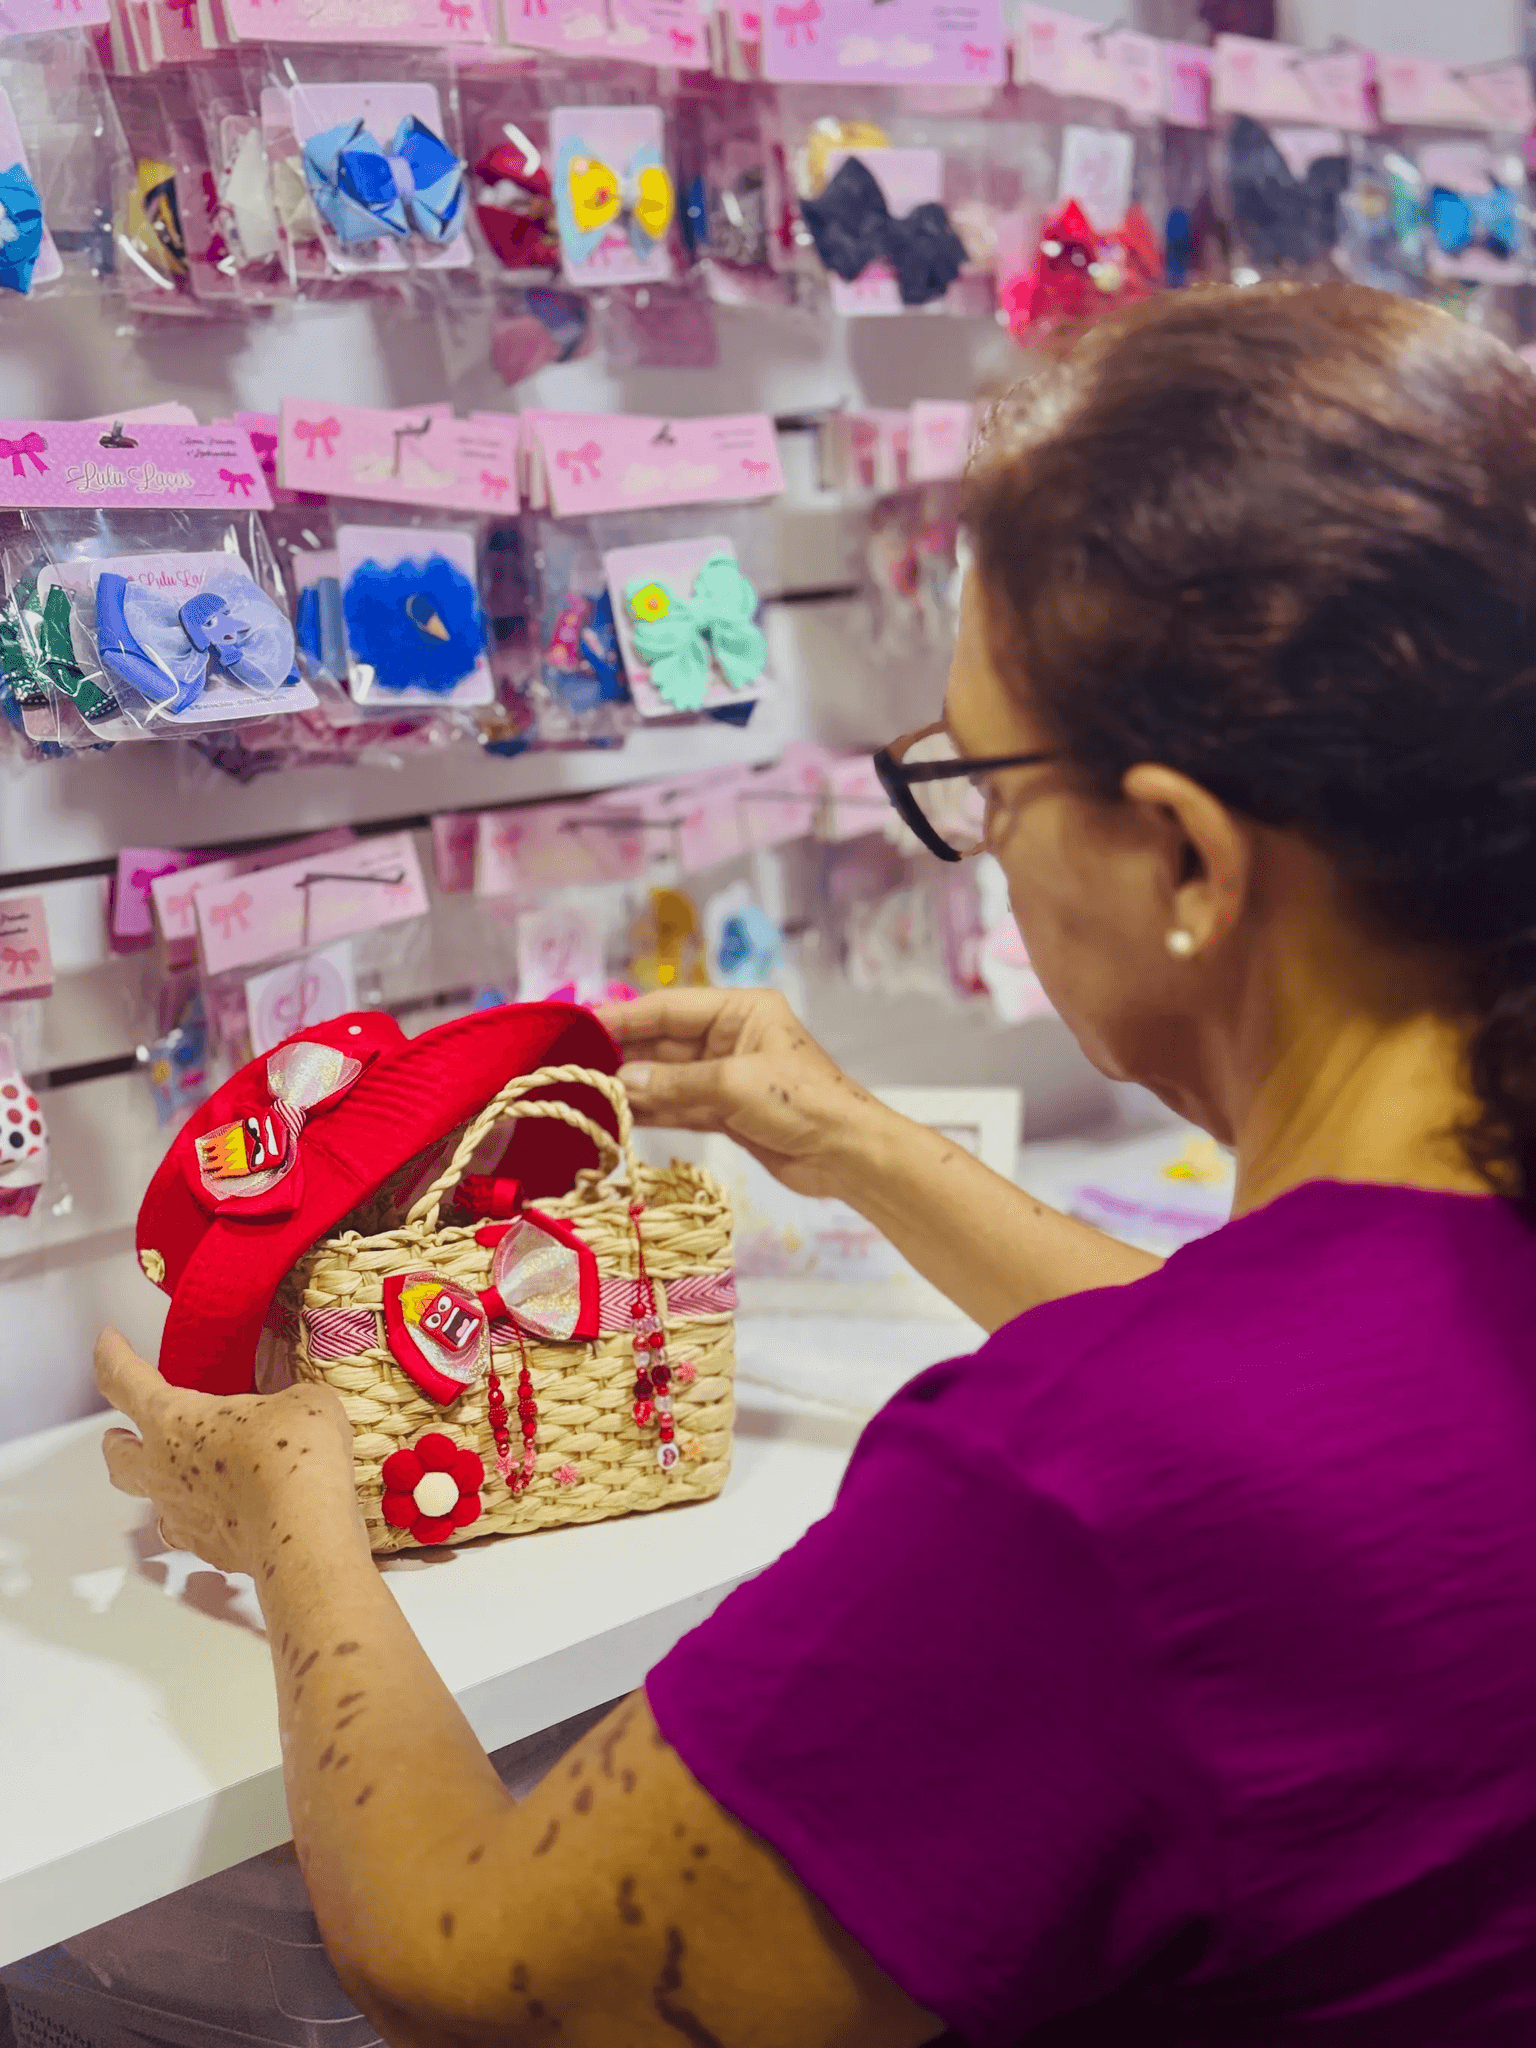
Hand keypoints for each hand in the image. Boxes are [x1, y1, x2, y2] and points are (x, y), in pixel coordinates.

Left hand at [96, 1329, 360, 1577]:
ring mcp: (182, 1515)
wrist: (305, 1531)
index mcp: (174, 1419)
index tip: (108, 1341)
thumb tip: (294, 1407)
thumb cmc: (295, 1458)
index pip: (124, 1379)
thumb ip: (287, 1397)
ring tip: (179, 1478)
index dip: (111, 1355)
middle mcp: (164, 1469)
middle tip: (122, 1433)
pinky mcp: (211, 1549)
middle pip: (118, 1454)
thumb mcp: (303, 1399)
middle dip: (118, 1441)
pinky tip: (229, 1512)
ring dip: (158, 1485)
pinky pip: (194, 1532)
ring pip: (151, 1500)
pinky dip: (206, 1519)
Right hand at [597, 988, 885, 1198]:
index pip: (669, 1007)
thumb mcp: (734, 1086)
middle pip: (665, 1040)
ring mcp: (727, 1075)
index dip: (624, 1017)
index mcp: (741, 1011)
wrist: (846, 1154)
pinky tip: (618, 1115)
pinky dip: (652, 1110)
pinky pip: (679, 1105)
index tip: (581, 1026)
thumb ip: (674, 1084)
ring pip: (668, 1076)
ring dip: (633, 1086)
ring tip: (586, 1091)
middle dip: (624, 1054)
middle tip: (572, 1064)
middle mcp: (731, 1037)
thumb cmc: (801, 1102)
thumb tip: (621, 1082)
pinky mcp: (727, 1111)